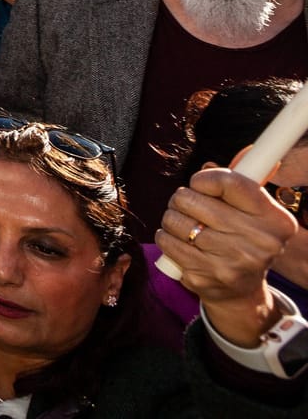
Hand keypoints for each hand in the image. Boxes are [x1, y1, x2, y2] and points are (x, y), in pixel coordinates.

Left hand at [158, 168, 298, 346]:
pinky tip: (179, 241)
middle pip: (192, 199)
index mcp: (275, 220)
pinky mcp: (206, 277)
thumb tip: (249, 151)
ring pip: (175, 220)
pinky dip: (165, 237)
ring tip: (185, 225)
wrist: (240, 290)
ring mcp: (233, 262)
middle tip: (188, 206)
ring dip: (171, 218)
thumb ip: (241, 182)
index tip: (199, 183)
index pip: (229, 182)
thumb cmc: (242, 238)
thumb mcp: (251, 211)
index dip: (204, 178)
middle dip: (182, 199)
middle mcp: (260, 242)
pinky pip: (166, 242)